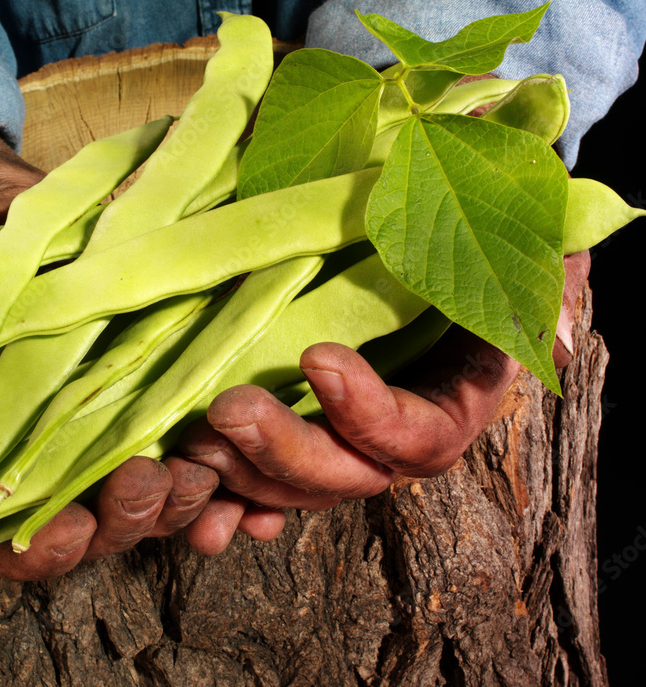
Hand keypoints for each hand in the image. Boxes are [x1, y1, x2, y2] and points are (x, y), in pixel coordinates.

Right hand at [0, 112, 219, 580]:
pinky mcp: (175, 387)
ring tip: (202, 463)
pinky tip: (249, 457)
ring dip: (189, 495)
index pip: (28, 538)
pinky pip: (211, 441)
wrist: (8, 212)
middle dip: (129, 516)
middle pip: (111, 525)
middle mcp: (79, 457)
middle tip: (145, 479)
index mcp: (16, 462)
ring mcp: (130, 426)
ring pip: (166, 491)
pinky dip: (237, 463)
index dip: (43, 547)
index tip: (53, 527)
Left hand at [176, 251, 591, 553]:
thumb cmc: (467, 246)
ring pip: (290, 484)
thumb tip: (550, 340)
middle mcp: (392, 437)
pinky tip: (190, 491)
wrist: (423, 243)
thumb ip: (536, 289)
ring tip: (191, 443)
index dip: (371, 413)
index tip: (319, 358)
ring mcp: (336, 440)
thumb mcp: (512, 254)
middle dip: (285, 452)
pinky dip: (226, 498)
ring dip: (241, 474)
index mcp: (450, 403)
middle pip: (344, 474)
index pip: (417, 435)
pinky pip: (255, 482)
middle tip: (227, 411)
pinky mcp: (291, 431)